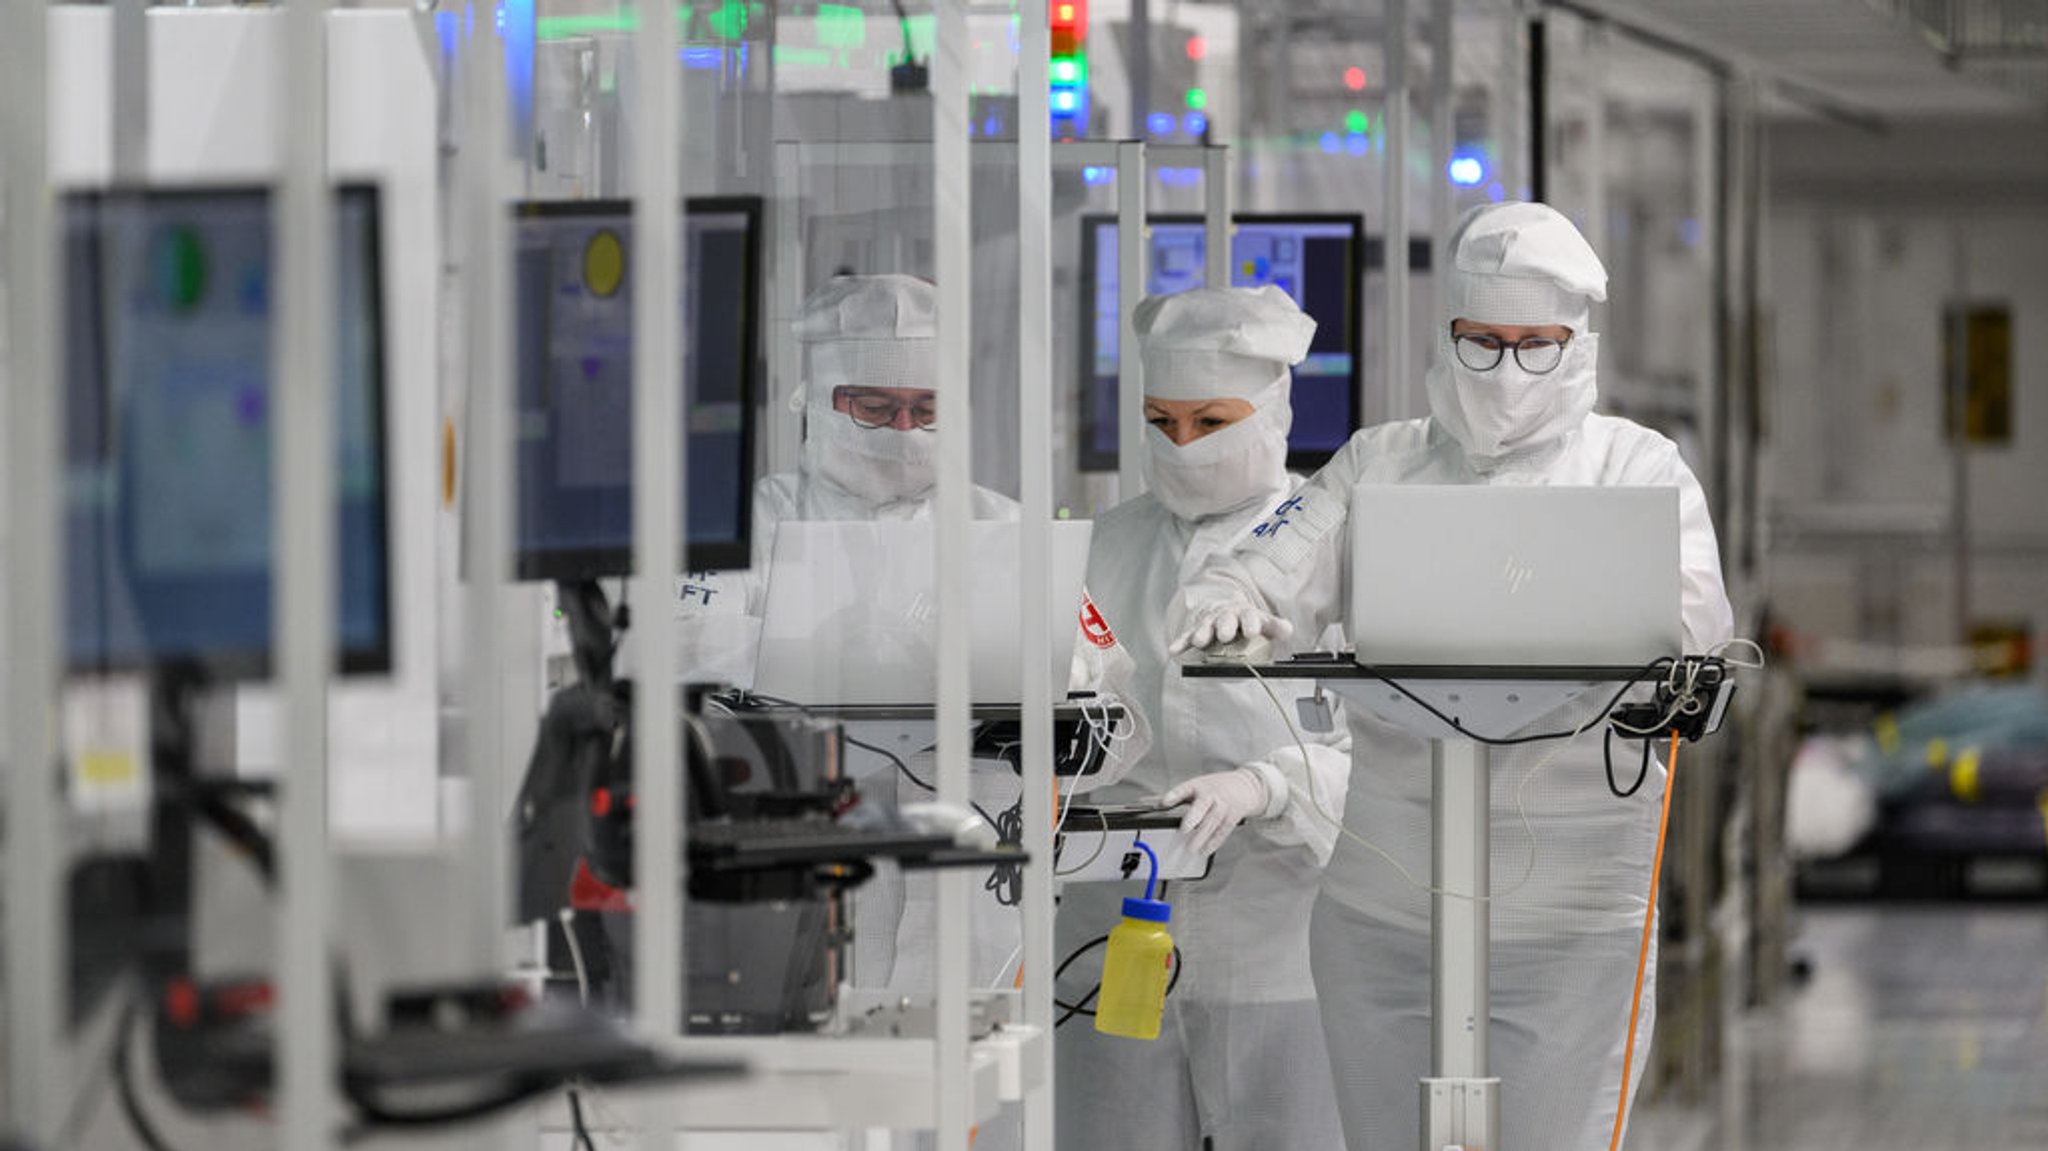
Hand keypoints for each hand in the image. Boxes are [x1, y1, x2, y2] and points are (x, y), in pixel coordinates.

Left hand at [1162, 769, 1272, 857]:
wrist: (1244, 786)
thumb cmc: (1215, 788)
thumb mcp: (1197, 786)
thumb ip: (1178, 796)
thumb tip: (1155, 805)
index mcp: (1199, 786)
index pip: (1185, 788)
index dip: (1174, 794)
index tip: (1164, 801)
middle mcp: (1212, 795)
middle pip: (1203, 806)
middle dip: (1193, 818)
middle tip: (1183, 831)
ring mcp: (1224, 806)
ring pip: (1213, 821)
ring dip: (1203, 836)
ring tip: (1191, 849)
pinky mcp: (1232, 817)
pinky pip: (1223, 831)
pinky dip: (1214, 842)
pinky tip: (1205, 851)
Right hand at [1168, 602, 1293, 656]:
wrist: (1227, 610)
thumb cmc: (1247, 622)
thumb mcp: (1264, 623)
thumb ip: (1275, 627)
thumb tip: (1287, 629)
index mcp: (1245, 613)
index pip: (1249, 616)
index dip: (1251, 623)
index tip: (1252, 631)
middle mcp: (1226, 616)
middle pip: (1225, 619)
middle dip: (1225, 626)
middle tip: (1225, 635)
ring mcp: (1210, 623)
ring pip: (1205, 626)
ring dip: (1202, 633)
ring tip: (1199, 641)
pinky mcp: (1196, 631)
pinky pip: (1187, 636)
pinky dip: (1181, 642)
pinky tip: (1174, 650)